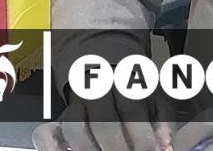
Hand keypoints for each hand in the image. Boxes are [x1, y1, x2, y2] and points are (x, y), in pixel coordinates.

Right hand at [32, 89, 173, 150]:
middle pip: (104, 121)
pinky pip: (47, 133)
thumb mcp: (155, 101)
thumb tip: (165, 146)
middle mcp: (99, 89)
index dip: (142, 135)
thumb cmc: (134, 94)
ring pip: (75, 127)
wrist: (105, 69)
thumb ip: (162, 123)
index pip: (133, 109)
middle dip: (117, 146)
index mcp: (126, 81)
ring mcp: (77, 102)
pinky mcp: (60, 116)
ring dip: (88, 149)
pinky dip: (53, 148)